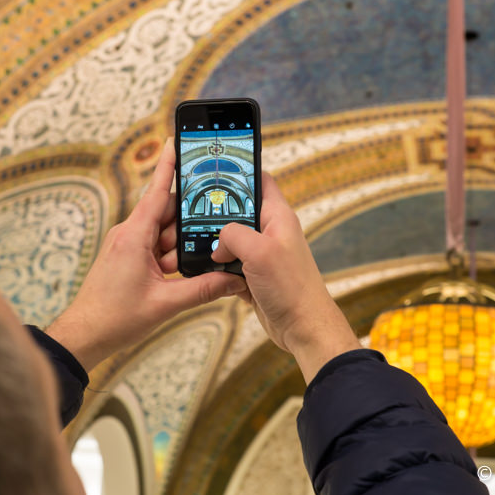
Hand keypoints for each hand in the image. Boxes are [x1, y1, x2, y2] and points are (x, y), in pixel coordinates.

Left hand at [46, 138, 246, 370]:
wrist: (85, 335)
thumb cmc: (115, 318)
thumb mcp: (166, 304)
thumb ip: (203, 289)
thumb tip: (233, 280)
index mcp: (134, 236)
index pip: (157, 191)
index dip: (169, 164)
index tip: (176, 139)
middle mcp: (128, 234)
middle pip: (166, 213)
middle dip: (187, 224)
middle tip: (209, 230)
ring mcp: (126, 244)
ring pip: (162, 233)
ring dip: (177, 248)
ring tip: (179, 272)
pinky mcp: (127, 256)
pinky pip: (154, 246)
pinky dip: (168, 255)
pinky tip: (176, 273)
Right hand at [211, 173, 360, 382]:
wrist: (303, 327)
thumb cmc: (292, 288)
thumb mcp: (259, 251)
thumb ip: (233, 235)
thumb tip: (217, 244)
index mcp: (278, 216)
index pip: (260, 180)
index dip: (240, 171)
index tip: (216, 167)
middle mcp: (270, 232)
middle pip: (238, 210)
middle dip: (217, 212)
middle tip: (191, 209)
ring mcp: (262, 254)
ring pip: (230, 239)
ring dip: (214, 243)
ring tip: (192, 241)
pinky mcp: (254, 275)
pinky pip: (229, 264)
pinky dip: (217, 267)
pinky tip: (204, 268)